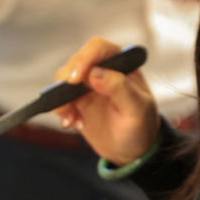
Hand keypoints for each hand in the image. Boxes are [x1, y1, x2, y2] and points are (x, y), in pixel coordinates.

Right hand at [52, 36, 160, 165]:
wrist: (132, 151)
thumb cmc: (141, 127)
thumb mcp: (137, 109)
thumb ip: (120, 88)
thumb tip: (95, 72)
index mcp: (121, 66)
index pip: (98, 49)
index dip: (84, 59)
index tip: (75, 79)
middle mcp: (102, 71)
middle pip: (76, 62)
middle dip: (67, 80)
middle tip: (68, 102)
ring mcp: (87, 86)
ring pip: (62, 79)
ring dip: (60, 98)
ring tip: (70, 118)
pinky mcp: (76, 101)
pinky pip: (58, 98)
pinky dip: (59, 110)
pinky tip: (71, 123)